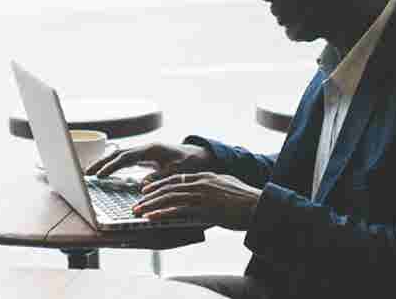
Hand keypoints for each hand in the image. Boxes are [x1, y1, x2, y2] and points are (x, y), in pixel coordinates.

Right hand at [85, 142, 214, 184]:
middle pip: (118, 154)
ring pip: (119, 155)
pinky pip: (124, 159)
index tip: (100, 175)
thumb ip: (160, 177)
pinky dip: (113, 163)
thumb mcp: (177, 171)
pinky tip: (105, 171)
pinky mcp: (144, 156)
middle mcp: (144, 148)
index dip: (111, 166)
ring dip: (105, 162)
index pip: (125, 158)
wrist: (199, 155)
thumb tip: (143, 185)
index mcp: (151, 150)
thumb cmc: (189, 163)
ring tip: (90, 172)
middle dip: (101, 163)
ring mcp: (143, 151)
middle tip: (87, 173)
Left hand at [132, 172, 261, 230]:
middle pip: (168, 188)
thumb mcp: (227, 186)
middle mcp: (201, 183)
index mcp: (205, 177)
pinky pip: (178, 210)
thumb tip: (205, 192)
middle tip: (136, 204)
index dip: (158, 184)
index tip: (146, 190)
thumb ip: (213, 187)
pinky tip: (152, 218)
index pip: (175, 179)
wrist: (259, 206)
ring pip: (169, 198)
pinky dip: (163, 213)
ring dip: (151, 205)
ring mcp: (202, 195)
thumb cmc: (247, 200)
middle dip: (149, 197)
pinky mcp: (204, 209)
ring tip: (138, 212)